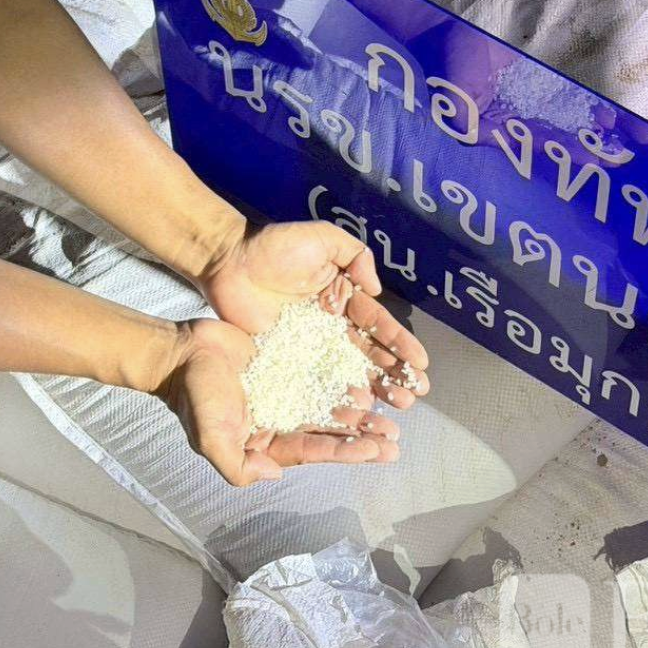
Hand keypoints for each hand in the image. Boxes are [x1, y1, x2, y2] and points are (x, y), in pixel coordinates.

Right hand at [155, 317, 403, 486]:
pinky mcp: (285, 365)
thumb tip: (276, 475)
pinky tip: (366, 378)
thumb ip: (238, 465)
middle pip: (326, 432)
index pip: (311, 450)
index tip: (377, 450)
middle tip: (395, 439)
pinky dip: (342, 378)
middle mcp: (278, 421)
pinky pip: (319, 373)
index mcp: (264, 443)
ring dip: (358, 412)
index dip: (346, 451)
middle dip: (361, 437)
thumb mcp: (210, 438)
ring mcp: (283, 393)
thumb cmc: (194, 395)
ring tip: (389, 414)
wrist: (180, 352)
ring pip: (328, 405)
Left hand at [198, 220, 430, 409]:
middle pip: (368, 352)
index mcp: (343, 296)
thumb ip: (354, 256)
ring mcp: (309, 344)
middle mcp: (331, 323)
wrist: (227, 261)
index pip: (377, 323)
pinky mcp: (287, 357)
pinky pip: (314, 378)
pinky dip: (334, 393)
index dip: (399, 343)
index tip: (420, 363)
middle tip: (414, 394)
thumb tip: (376, 289)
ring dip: (373, 387)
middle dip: (394, 372)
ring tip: (396, 406)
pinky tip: (355, 409)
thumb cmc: (274, 246)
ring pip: (347, 370)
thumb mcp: (322, 238)